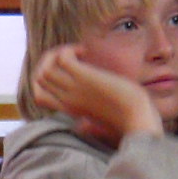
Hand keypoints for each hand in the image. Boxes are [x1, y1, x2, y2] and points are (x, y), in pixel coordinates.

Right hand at [30, 46, 162, 143]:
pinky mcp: (84, 79)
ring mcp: (73, 90)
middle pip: (38, 79)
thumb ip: (88, 125)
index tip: (68, 69)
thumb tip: (81, 128)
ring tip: (77, 52)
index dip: (46, 78)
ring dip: (57, 54)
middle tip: (74, 55)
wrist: (138, 118)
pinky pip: (62, 58)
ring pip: (44, 69)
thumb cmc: (127, 118)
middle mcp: (66, 100)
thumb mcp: (102, 122)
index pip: (39, 95)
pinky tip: (84, 51)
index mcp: (69, 109)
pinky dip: (68, 50)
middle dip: (51, 60)